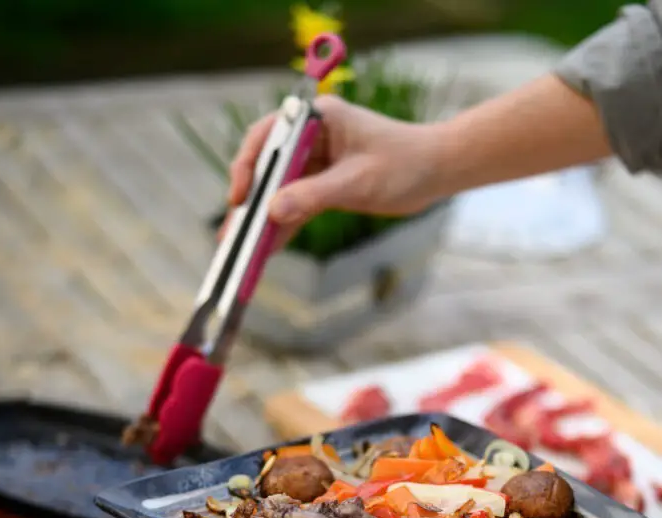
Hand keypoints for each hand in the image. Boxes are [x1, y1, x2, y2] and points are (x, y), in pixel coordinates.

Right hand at [228, 95, 437, 237]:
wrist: (437, 171)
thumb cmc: (405, 164)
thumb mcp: (357, 182)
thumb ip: (314, 195)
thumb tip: (273, 211)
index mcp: (318, 119)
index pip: (269, 136)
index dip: (249, 166)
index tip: (240, 197)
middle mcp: (311, 137)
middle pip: (268, 167)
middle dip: (250, 200)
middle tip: (232, 231)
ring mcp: (317, 162)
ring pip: (280, 191)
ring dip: (263, 219)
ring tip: (242, 247)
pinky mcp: (325, 185)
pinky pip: (296, 206)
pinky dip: (284, 226)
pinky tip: (267, 248)